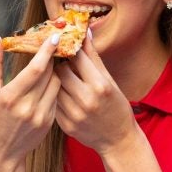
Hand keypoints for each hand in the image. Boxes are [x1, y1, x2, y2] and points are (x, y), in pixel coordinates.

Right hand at [0, 32, 63, 167]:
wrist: (1, 154)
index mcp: (10, 97)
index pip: (35, 69)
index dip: (46, 51)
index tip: (54, 36)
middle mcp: (27, 107)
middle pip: (49, 74)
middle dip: (52, 56)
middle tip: (54, 43)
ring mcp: (41, 116)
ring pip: (56, 84)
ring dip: (55, 71)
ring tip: (51, 62)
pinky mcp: (49, 122)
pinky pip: (56, 97)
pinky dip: (54, 87)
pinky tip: (49, 81)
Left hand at [54, 30, 139, 154]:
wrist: (117, 140)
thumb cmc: (117, 107)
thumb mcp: (110, 81)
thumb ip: (94, 57)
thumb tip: (85, 31)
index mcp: (100, 86)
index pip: (77, 58)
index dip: (70, 48)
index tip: (65, 43)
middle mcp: (87, 100)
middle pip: (61, 71)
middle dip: (61, 64)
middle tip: (61, 60)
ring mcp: (75, 114)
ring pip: (55, 87)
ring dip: (56, 80)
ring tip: (62, 77)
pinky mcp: (66, 125)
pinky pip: (54, 103)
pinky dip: (56, 96)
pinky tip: (63, 95)